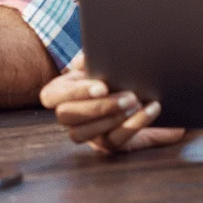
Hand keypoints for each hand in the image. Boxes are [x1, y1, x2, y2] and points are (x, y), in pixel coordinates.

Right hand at [40, 53, 184, 153]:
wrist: (133, 88)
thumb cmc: (108, 70)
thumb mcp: (98, 60)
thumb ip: (90, 57)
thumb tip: (86, 58)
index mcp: (58, 92)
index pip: (52, 96)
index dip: (77, 92)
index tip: (103, 87)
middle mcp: (66, 115)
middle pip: (68, 117)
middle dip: (99, 107)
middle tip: (129, 96)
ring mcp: (83, 133)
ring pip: (84, 133)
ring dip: (113, 118)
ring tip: (138, 102)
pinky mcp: (104, 144)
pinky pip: (114, 140)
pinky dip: (134, 125)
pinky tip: (151, 109)